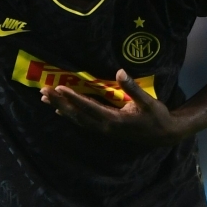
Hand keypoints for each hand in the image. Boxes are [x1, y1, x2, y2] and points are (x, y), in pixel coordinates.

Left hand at [41, 69, 185, 145]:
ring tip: (44, 99)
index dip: (73, 98)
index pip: (89, 107)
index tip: (59, 88)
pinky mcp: (104, 130)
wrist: (163, 135)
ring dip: (61, 109)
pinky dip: (69, 116)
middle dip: (60, 103)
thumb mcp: (148, 101)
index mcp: (114, 120)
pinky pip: (82, 123)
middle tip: (43, 91)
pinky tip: (59, 111)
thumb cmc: (157, 116)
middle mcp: (105, 127)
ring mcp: (103, 130)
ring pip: (77, 120)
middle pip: (77, 114)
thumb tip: (120, 71)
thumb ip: (133, 88)